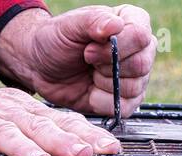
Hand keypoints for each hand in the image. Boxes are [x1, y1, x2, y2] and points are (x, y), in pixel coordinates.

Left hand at [0, 5, 155, 117]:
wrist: (40, 67)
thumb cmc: (56, 40)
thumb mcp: (70, 25)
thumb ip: (93, 21)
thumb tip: (115, 26)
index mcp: (131, 21)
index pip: (141, 37)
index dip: (116, 47)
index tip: (88, 50)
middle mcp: (138, 49)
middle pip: (141, 65)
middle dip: (107, 67)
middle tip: (87, 61)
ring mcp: (134, 76)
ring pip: (135, 88)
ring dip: (104, 84)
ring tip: (89, 74)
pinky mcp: (125, 100)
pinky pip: (126, 108)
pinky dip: (103, 102)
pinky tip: (91, 91)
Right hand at [0, 74, 119, 155]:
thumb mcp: (13, 123)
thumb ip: (41, 136)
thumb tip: (82, 153)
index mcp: (26, 111)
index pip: (62, 121)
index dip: (86, 134)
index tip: (111, 150)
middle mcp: (7, 112)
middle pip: (39, 127)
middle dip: (64, 141)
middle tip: (86, 155)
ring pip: (5, 132)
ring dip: (24, 147)